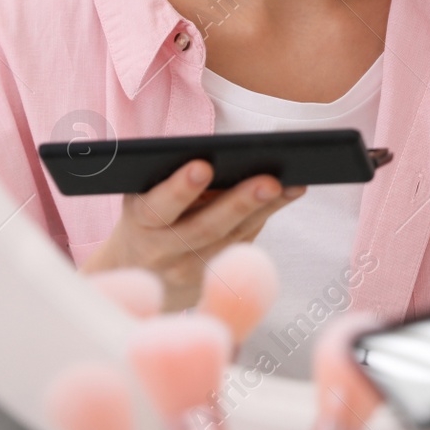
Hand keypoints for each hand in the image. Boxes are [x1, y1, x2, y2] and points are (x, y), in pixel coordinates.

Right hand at [79, 160, 304, 310]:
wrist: (136, 269)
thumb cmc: (148, 214)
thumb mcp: (144, 195)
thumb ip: (168, 177)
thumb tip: (223, 152)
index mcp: (139, 222)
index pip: (157, 208)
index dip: (179, 189)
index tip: (203, 166)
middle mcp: (162, 251)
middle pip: (204, 228)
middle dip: (239, 203)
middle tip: (269, 181)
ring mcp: (189, 270)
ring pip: (233, 238)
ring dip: (265, 209)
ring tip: (294, 183)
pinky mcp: (213, 277)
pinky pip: (245, 243)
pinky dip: (267, 215)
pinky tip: (291, 192)